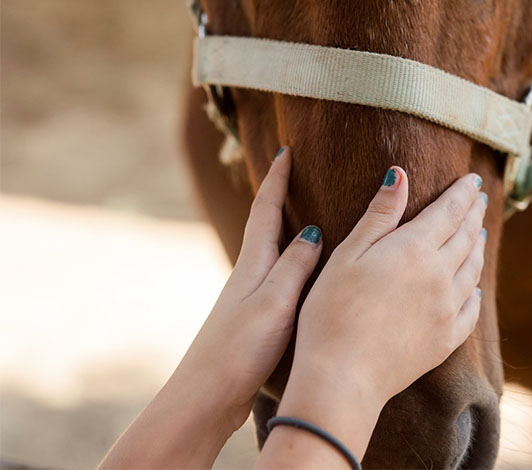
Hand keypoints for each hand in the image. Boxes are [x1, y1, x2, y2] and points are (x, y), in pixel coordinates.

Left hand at [167, 146, 322, 428]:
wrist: (206, 395)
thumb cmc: (240, 349)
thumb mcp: (275, 302)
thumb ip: (294, 266)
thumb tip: (312, 230)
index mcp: (254, 265)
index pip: (266, 209)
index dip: (276, 178)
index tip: (286, 150)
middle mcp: (248, 275)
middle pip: (263, 225)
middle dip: (277, 196)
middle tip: (293, 173)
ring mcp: (248, 297)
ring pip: (270, 251)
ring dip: (284, 228)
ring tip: (306, 215)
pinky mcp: (253, 318)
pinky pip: (275, 276)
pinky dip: (290, 262)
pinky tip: (300, 275)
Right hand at [264, 166, 486, 464]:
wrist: (343, 376)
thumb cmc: (332, 311)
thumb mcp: (348, 254)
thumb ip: (379, 215)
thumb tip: (400, 175)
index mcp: (415, 250)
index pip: (448, 212)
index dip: (462, 193)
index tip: (472, 180)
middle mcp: (440, 277)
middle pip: (466, 237)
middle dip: (473, 213)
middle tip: (479, 198)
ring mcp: (447, 310)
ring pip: (472, 270)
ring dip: (478, 246)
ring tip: (480, 233)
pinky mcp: (445, 340)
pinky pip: (471, 310)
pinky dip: (475, 291)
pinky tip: (473, 287)